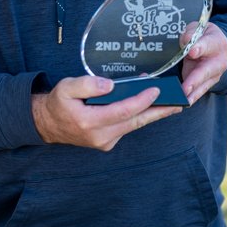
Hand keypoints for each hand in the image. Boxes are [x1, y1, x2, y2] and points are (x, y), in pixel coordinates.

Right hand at [32, 75, 181, 151]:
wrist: (47, 125)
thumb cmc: (58, 103)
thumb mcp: (66, 87)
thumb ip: (87, 84)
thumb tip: (109, 84)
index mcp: (89, 121)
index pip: (122, 111)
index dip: (141, 100)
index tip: (156, 89)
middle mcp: (100, 136)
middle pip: (135, 122)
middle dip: (158, 111)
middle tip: (179, 103)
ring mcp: (105, 141)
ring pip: (134, 125)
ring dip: (153, 114)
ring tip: (172, 104)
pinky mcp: (107, 142)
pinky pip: (128, 127)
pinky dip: (140, 116)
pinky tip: (151, 106)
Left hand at [180, 22, 226, 105]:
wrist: (217, 46)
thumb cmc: (204, 35)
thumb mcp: (199, 28)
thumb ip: (192, 32)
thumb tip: (188, 41)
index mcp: (217, 42)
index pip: (208, 44)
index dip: (200, 47)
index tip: (192, 51)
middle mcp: (218, 61)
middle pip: (206, 71)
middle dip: (195, 80)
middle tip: (185, 88)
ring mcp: (214, 75)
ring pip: (203, 85)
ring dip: (192, 93)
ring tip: (184, 100)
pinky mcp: (207, 83)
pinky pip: (199, 91)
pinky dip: (191, 97)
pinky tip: (183, 102)